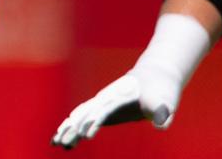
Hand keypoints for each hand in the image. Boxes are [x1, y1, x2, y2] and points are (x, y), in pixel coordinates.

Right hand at [52, 69, 178, 149]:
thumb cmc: (161, 89)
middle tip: (61, 141)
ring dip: (68, 129)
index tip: (85, 135)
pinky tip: (67, 143)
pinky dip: (74, 131)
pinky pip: (84, 122)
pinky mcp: (103, 112)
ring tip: (56, 143)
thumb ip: (162, 110)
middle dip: (72, 127)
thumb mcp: (165, 99)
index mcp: (118, 96)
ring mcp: (102, 105)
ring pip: (80, 118)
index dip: (93, 122)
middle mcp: (105, 100)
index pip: (103, 110)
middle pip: (84, 113)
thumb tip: (161, 124)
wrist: (154, 78)